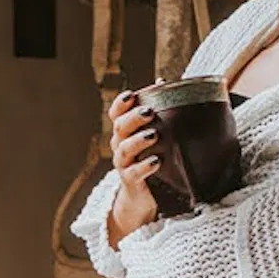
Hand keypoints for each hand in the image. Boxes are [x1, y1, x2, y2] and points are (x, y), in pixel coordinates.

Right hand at [104, 92, 165, 242]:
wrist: (144, 195)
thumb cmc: (151, 156)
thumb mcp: (155, 133)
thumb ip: (158, 110)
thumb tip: (162, 82)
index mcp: (124, 131)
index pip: (116, 113)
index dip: (120, 103)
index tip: (132, 95)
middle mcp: (119, 145)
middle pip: (119, 128)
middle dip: (133, 119)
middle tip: (149, 113)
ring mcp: (123, 164)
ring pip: (124, 149)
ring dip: (138, 141)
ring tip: (154, 135)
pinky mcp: (130, 181)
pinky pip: (133, 173)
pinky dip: (143, 166)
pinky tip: (156, 161)